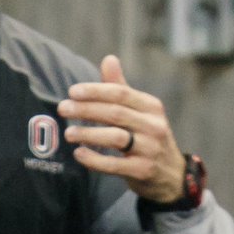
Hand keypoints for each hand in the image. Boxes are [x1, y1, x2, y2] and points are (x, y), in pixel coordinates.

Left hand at [57, 54, 186, 203]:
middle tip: (62, 109)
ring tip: (68, 133)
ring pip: (116, 137)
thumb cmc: (147, 136)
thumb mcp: (139, 111)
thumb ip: (120, 88)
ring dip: (88, 134)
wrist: (171, 174)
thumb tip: (108, 58)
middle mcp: (154, 126)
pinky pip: (115, 165)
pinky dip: (95, 160)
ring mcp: (150, 149)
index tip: (72, 92)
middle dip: (86, 110)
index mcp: (151, 107)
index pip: (120, 94)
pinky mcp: (143, 170)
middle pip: (115, 113)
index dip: (95, 91)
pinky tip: (79, 154)